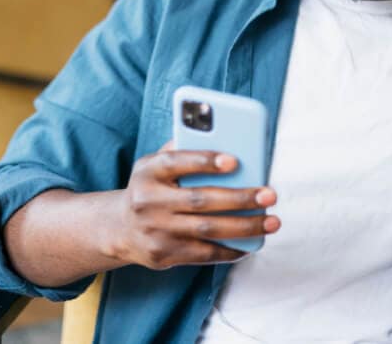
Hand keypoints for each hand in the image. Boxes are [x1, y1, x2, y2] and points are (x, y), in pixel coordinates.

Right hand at [109, 142, 279, 269]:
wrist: (120, 228)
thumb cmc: (152, 187)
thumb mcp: (155, 163)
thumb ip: (182, 148)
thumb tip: (222, 136)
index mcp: (148, 171)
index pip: (176, 162)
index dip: (205, 161)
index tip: (235, 161)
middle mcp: (149, 201)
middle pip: (201, 200)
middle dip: (240, 198)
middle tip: (270, 195)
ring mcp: (156, 231)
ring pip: (208, 230)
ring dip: (245, 226)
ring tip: (272, 221)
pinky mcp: (164, 255)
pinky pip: (204, 254)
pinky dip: (231, 249)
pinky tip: (251, 243)